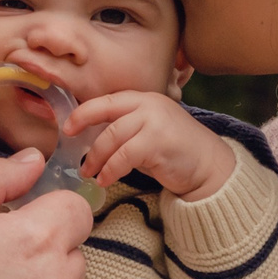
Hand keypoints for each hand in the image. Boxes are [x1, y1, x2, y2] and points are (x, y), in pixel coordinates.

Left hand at [66, 90, 237, 199]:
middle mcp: (149, 104)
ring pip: (112, 137)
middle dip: (86, 140)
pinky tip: (105, 180)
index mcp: (143, 98)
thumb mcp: (147, 132)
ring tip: (90, 173)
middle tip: (79, 160)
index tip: (67, 128)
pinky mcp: (158, 142)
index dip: (83, 113)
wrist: (209, 165)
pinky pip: (124, 156)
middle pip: (105, 116)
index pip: (106, 101)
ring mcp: (155, 121)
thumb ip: (124, 129)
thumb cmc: (174, 151)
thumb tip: (90, 139)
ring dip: (96, 158)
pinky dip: (110, 170)